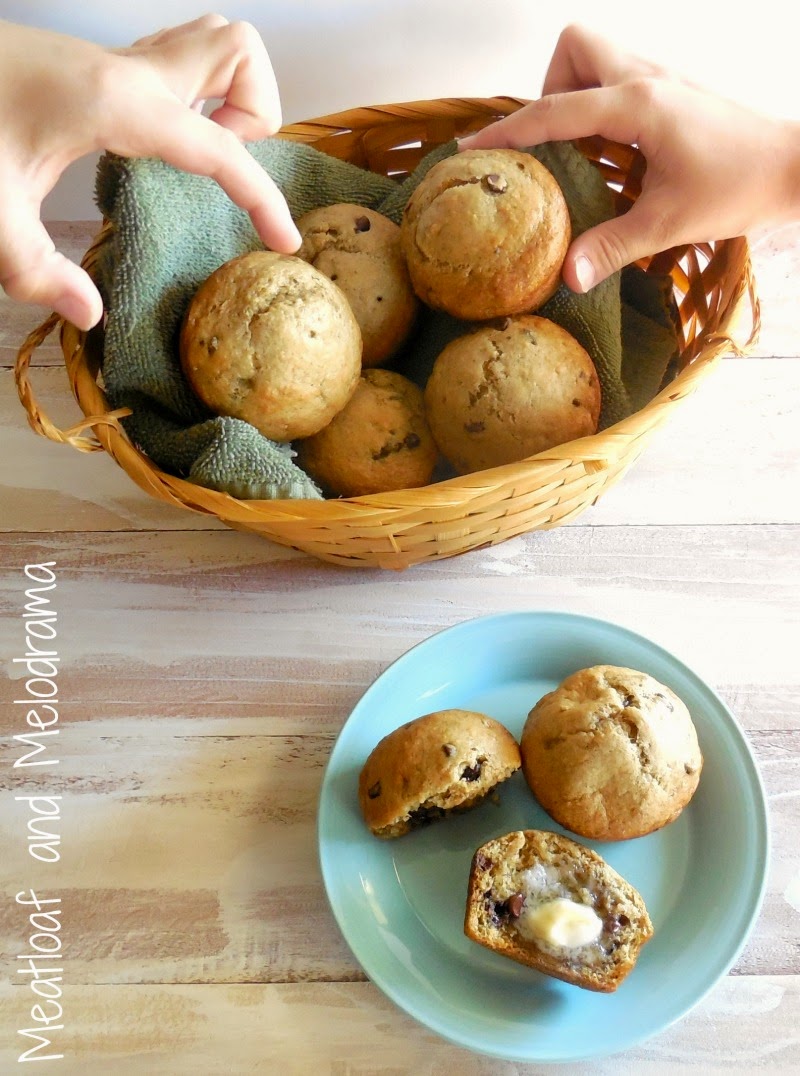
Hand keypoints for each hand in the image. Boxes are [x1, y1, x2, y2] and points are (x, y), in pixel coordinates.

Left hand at [0, 15, 300, 328]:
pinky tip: (158, 148)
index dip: (262, 198)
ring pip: (212, 42)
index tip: (283, 240)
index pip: (221, 149)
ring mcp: (112, 60)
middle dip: (254, 112)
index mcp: (118, 104)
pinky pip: (176, 62)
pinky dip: (194, 95)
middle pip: (238, 52)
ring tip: (199, 155)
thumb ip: (36, 269)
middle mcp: (127, 70)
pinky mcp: (96, 66)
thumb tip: (89, 314)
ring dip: (229, 93)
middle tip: (220, 169)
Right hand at [461, 24, 799, 292]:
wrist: (796, 166)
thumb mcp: (670, 222)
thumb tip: (566, 277)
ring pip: (597, 54)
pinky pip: (619, 76)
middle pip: (574, 47)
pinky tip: (611, 150)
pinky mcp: (673, 89)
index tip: (471, 148)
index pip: (554, 110)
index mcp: (638, 104)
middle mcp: (646, 76)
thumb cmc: (739, 187)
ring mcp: (662, 77)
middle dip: (550, 87)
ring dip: (575, 91)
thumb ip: (612, 247)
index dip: (507, 131)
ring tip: (580, 147)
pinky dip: (600, 102)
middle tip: (556, 142)